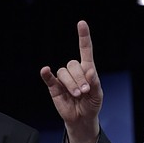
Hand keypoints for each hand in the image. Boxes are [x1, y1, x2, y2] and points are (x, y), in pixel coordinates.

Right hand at [40, 20, 102, 142]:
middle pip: (73, 64)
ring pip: (63, 72)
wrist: (82, 119)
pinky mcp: (54, 87)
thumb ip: (95, 83)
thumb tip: (90, 72)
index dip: (83, 36)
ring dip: (71, 83)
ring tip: (77, 95)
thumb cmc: (91, 104)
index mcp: (87, 69)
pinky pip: (49, 78)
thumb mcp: (98, 95)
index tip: (81, 23)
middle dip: (80, 78)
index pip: (85, 50)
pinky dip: (46, 74)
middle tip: (85, 91)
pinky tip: (45, 70)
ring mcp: (63, 79)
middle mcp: (74, 71)